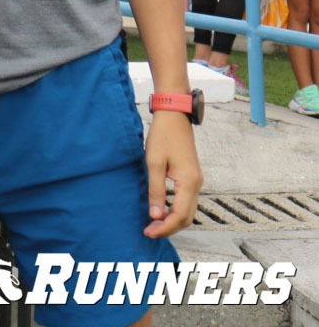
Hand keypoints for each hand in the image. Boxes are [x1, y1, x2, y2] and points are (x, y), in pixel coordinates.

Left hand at [142, 112, 202, 237]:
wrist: (174, 115)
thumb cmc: (162, 135)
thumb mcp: (154, 162)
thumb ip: (156, 190)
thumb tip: (156, 215)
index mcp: (188, 182)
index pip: (179, 216)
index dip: (164, 227)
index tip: (148, 231)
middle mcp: (197, 184)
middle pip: (187, 218)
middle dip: (169, 228)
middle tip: (149, 230)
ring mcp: (196, 180)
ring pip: (189, 211)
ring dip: (173, 220)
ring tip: (154, 223)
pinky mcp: (192, 176)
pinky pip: (187, 201)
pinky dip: (176, 210)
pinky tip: (162, 209)